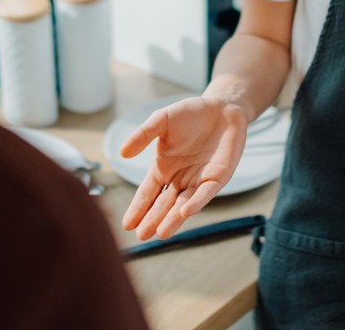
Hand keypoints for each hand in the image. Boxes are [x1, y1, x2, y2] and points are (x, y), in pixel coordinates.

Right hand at [119, 97, 249, 240]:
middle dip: (153, 219)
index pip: (148, 192)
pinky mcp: (217, 178)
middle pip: (163, 204)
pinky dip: (196, 203)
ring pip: (183, 204)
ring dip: (173, 219)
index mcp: (163, 168)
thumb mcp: (161, 120)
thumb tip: (122, 154)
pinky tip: (185, 212)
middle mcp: (179, 178)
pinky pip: (205, 193)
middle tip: (142, 236)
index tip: (127, 225)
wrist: (222, 107)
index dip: (138, 208)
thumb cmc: (190, 113)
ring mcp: (198, 180)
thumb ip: (143, 135)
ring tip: (161, 233)